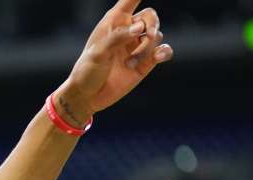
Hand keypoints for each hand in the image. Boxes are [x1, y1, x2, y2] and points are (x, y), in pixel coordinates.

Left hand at [57, 0, 173, 126]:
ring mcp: (137, 47)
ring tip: (128, 64)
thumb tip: (140, 28)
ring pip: (156, 36)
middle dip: (152, 25)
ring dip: (146, 49)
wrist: (88, 97)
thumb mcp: (98, 53)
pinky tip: (160, 56)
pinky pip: (163, 51)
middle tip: (147, 36)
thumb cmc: (87, 71)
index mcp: (114, 22)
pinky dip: (164, 52)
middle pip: (150, 17)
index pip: (130, 0)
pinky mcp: (145, 63)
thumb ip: (117, 38)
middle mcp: (128, 31)